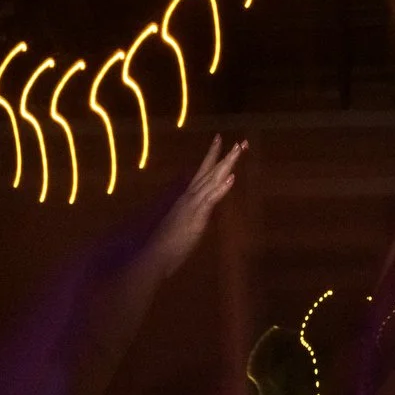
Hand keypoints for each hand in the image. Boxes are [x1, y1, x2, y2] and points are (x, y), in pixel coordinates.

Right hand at [146, 135, 246, 271]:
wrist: (154, 256)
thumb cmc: (166, 245)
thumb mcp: (182, 224)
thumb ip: (190, 213)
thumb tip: (198, 209)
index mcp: (187, 198)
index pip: (202, 173)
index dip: (212, 156)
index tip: (221, 139)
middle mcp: (190, 196)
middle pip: (210, 171)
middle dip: (225, 155)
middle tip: (239, 141)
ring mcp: (192, 204)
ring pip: (212, 179)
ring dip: (226, 164)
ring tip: (238, 149)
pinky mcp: (196, 216)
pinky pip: (211, 199)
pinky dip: (221, 187)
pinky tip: (232, 177)